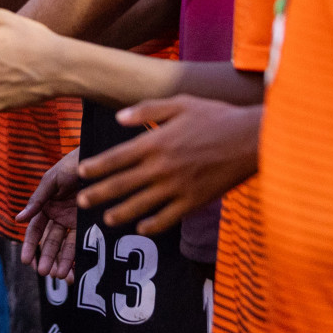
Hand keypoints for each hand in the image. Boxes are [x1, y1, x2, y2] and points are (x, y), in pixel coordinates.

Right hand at [17, 149, 78, 281]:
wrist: (99, 157)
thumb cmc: (73, 164)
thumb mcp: (51, 179)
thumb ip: (37, 199)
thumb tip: (18, 219)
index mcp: (45, 205)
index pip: (35, 229)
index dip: (30, 245)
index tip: (27, 260)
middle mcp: (58, 215)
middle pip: (49, 241)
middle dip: (46, 257)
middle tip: (45, 273)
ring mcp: (74, 221)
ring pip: (65, 246)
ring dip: (62, 262)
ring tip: (61, 277)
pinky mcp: (90, 224)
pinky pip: (82, 243)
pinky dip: (78, 257)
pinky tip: (76, 270)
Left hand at [76, 97, 260, 234]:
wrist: (252, 138)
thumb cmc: (216, 116)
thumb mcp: (179, 104)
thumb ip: (146, 110)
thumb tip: (118, 118)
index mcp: (154, 143)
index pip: (115, 158)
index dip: (95, 167)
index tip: (80, 173)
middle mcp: (161, 167)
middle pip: (121, 184)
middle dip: (99, 194)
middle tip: (81, 202)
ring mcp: (178, 186)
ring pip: (141, 205)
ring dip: (120, 213)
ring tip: (106, 220)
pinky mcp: (195, 200)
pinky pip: (169, 217)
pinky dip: (153, 225)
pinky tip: (142, 228)